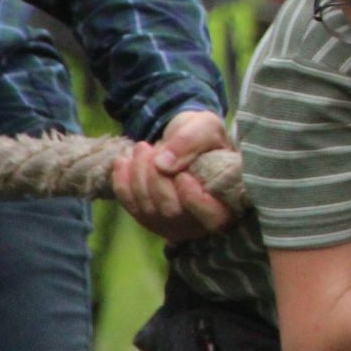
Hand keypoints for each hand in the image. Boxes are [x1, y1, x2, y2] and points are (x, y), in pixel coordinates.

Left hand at [112, 110, 235, 240]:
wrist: (184, 140)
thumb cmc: (204, 135)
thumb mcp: (205, 126)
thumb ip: (191, 140)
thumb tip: (163, 165)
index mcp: (227, 201)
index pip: (213, 218)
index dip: (194, 199)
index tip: (183, 174)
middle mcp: (200, 220)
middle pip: (172, 211)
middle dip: (156, 178)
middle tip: (151, 148)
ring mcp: (173, 223)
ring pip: (148, 209)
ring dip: (138, 175)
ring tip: (142, 148)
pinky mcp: (150, 218)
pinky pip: (131, 206)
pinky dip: (122, 183)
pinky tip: (123, 162)